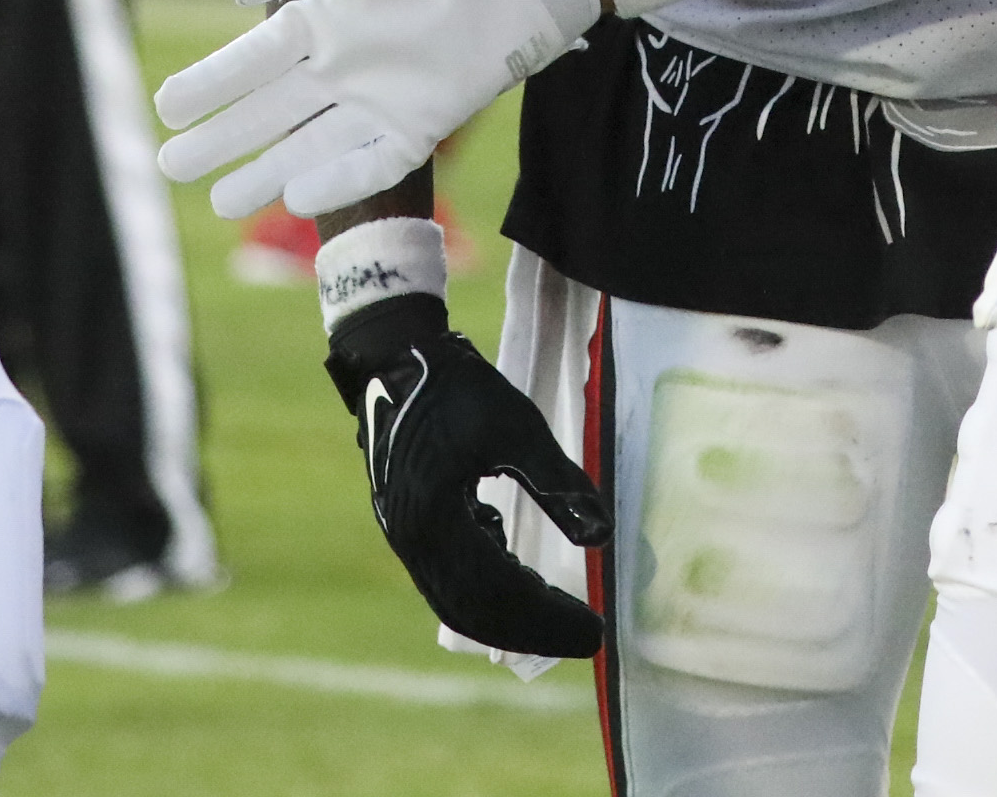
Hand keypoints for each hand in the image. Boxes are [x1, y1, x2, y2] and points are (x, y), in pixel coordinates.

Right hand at [154, 0, 600, 216]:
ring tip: (219, 199)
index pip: (254, 60)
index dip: (211, 84)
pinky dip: (337, 179)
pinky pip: (373, 162)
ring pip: (310, 146)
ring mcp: (382, 99)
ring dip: (265, 171)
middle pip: (271, 112)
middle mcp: (345, 67)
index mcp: (326, 19)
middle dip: (222, 139)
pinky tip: (297, 196)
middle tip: (169, 166)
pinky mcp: (424, 124)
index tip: (166, 106)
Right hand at [326, 291, 614, 657]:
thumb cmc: (457, 387)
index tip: (594, 628)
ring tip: (560, 617)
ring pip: (458, 599)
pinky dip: (488, 589)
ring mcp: (405, 535)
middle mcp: (413, 541)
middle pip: (475, 610)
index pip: (499, 593)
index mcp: (436, 521)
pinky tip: (523, 576)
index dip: (549, 616)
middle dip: (532, 629)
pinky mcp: (409, 522)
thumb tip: (603, 537)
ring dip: (509, 615)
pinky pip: (449, 576)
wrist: (392, 357)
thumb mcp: (518, 427)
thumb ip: (559, 483)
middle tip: (584, 638)